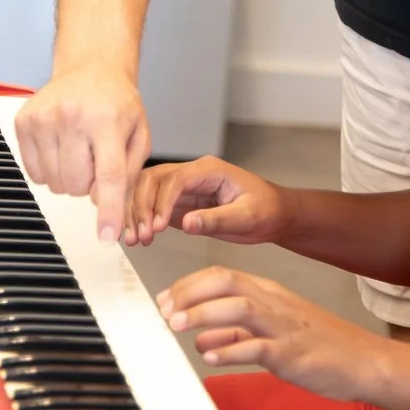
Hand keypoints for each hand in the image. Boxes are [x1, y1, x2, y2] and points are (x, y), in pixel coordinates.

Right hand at [14, 62, 148, 243]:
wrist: (90, 67)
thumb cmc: (117, 103)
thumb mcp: (140, 133)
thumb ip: (129, 173)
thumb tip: (106, 205)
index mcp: (108, 121)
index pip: (109, 176)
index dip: (108, 211)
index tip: (105, 236)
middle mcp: (73, 118)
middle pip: (76, 186)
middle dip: (88, 185)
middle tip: (95, 159)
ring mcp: (44, 119)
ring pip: (54, 184)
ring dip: (69, 178)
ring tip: (79, 150)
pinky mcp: (24, 122)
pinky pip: (35, 174)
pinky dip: (50, 170)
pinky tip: (60, 147)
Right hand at [130, 156, 290, 247]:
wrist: (274, 214)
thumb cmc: (266, 210)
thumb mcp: (247, 217)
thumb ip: (217, 219)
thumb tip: (187, 223)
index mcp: (209, 170)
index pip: (175, 179)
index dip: (161, 202)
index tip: (156, 227)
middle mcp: (192, 174)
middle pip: (153, 179)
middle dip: (141, 206)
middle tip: (140, 235)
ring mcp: (183, 187)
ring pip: (147, 190)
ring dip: (137, 213)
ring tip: (135, 240)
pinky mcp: (180, 202)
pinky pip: (153, 205)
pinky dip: (142, 219)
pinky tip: (138, 236)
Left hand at [159, 268, 381, 402]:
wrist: (363, 361)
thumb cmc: (318, 346)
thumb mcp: (272, 333)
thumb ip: (235, 334)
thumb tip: (201, 340)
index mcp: (269, 293)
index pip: (222, 275)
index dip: (189, 285)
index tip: (164, 299)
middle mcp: (275, 303)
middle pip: (227, 282)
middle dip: (190, 293)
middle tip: (164, 310)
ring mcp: (284, 327)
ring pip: (240, 307)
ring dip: (203, 315)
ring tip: (176, 326)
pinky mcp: (293, 353)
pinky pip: (258, 347)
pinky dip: (231, 350)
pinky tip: (211, 357)